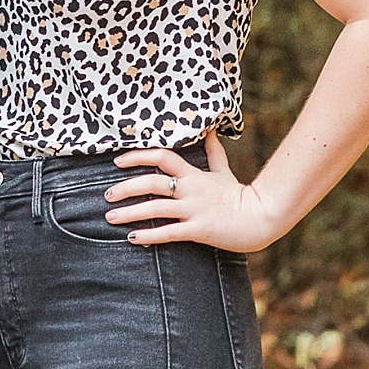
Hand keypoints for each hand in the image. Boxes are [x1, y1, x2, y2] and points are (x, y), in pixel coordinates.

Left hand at [104, 129, 284, 253]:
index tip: (117, 160)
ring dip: (130, 213)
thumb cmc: (239, 195)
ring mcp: (194, 209)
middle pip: (152, 182)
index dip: (138, 155)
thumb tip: (210, 129)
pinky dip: (149, 235)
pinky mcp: (199, 229)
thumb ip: (213, 151)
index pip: (162, 156)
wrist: (261, 218)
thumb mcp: (223, 171)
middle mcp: (190, 189)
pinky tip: (132, 239)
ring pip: (156, 208)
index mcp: (193, 174)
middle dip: (126, 187)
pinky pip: (169, 232)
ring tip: (111, 217)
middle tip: (107, 195)